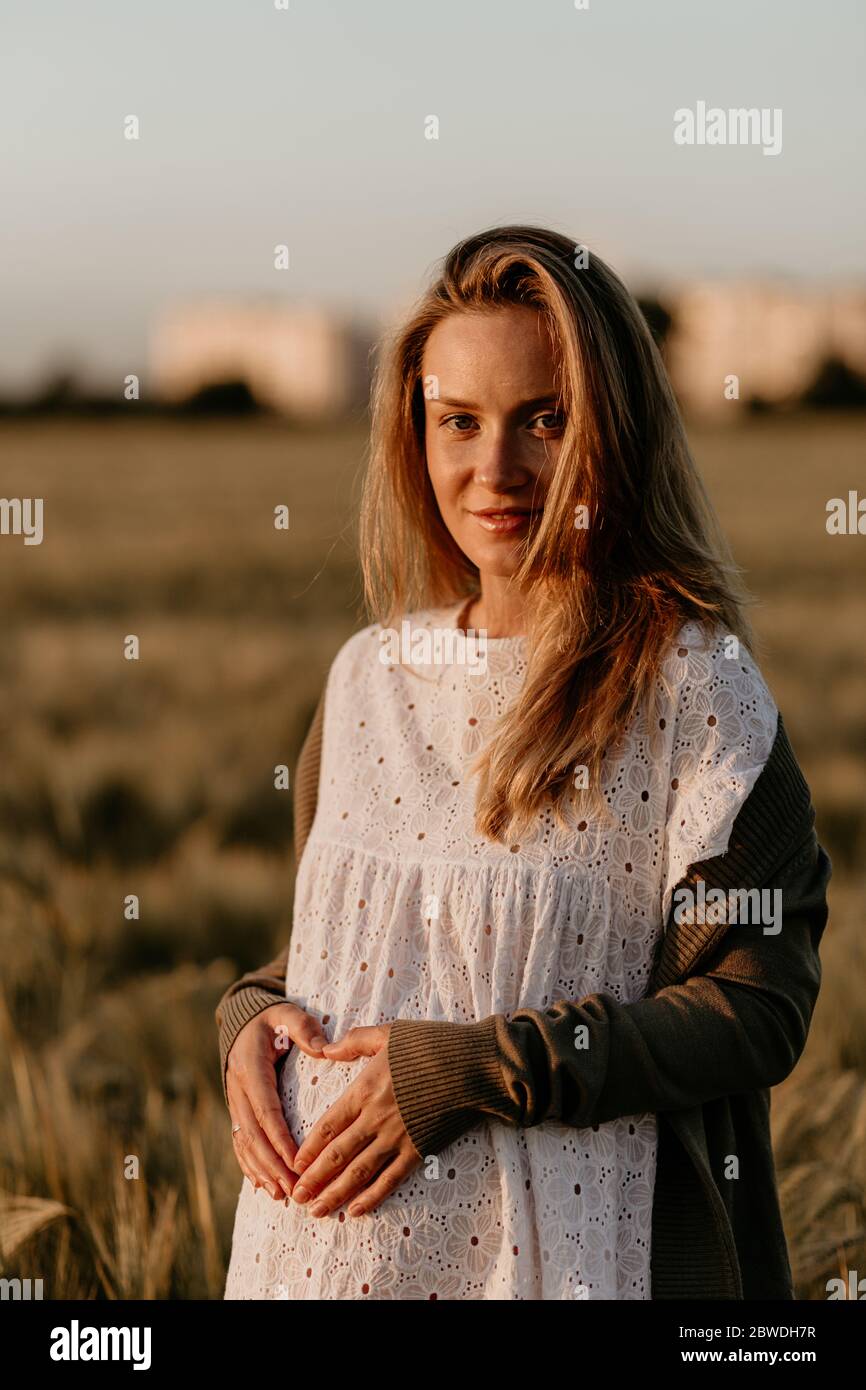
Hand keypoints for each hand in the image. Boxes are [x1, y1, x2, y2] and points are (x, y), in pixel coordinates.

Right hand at [226, 1002, 327, 1199]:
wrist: (242, 1021)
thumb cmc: (272, 1020)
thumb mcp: (286, 1015)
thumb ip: (303, 1028)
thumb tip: (323, 1048)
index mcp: (251, 1070)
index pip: (265, 1111)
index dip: (279, 1139)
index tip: (296, 1163)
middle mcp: (238, 1091)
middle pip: (254, 1136)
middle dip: (272, 1165)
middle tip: (293, 1190)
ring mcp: (235, 1103)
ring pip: (245, 1144)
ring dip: (262, 1171)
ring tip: (281, 1195)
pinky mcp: (237, 1112)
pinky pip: (241, 1143)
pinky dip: (250, 1166)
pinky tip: (263, 1186)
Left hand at [290, 1023, 419, 1217]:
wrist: (475, 1065)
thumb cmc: (433, 1044)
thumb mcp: (389, 1033)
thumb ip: (355, 1042)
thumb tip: (326, 1049)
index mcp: (365, 1090)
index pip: (328, 1126)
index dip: (308, 1148)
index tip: (294, 1164)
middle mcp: (376, 1119)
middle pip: (337, 1155)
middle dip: (314, 1178)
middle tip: (296, 1197)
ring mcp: (397, 1137)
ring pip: (359, 1172)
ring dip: (335, 1193)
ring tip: (317, 1210)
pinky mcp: (419, 1150)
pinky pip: (391, 1179)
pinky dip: (372, 1197)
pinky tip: (357, 1210)